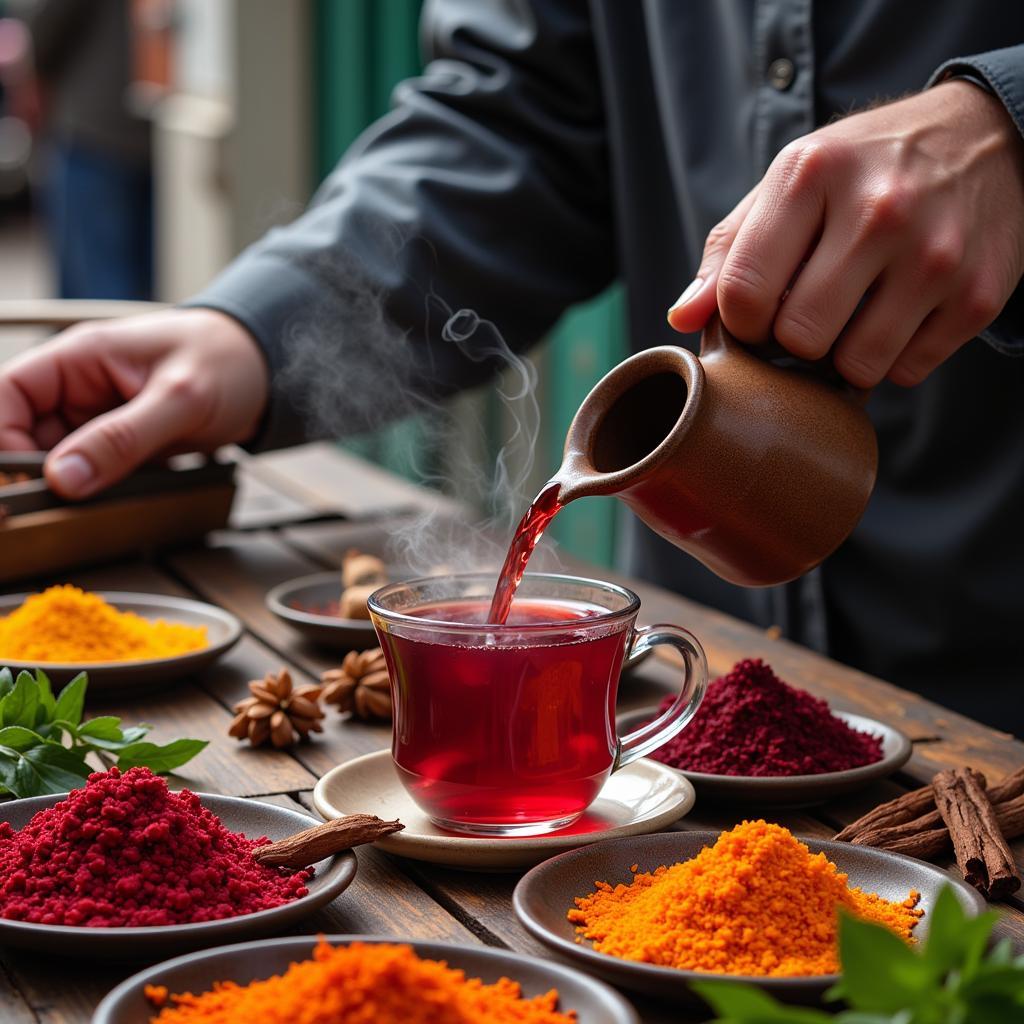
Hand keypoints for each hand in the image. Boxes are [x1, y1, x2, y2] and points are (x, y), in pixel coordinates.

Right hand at [0, 309, 268, 497]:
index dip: (2, 438)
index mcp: (78, 358)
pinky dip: (100, 492)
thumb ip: (123, 437)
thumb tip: (63, 477)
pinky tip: (116, 504)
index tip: (23, 481)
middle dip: (34, 472)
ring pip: (59, 460)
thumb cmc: (227, 361)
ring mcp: (100, 419)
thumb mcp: (180, 399)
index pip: (6, 395)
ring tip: (92, 507)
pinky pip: (95, 472)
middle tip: (55, 508)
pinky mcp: (123, 444)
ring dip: (70, 488)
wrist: (268, 370)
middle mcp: (79, 388)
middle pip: (24, 434)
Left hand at [667, 81, 1023, 386]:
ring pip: (855, 366)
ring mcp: (935, 254)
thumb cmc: (863, 170)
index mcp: (812, 173)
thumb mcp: (790, 185)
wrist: (987, 137)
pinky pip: (906, 371)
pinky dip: (895, 357)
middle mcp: (879, 209)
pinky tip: (900, 313)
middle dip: (793, 339)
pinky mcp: (977, 294)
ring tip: (854, 313)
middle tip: (810, 311)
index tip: (758, 310)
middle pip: (798, 339)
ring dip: (844, 356)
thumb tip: (683, 317)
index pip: (743, 293)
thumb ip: (729, 250)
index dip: (741, 321)